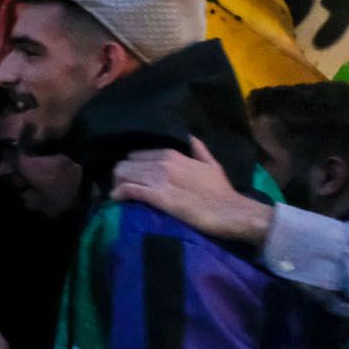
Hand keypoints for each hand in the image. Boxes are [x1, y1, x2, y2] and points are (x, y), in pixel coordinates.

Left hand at [111, 137, 272, 245]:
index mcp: (172, 154)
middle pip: (126, 164)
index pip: (137, 154)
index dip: (130, 165)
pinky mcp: (159, 197)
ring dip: (116, 184)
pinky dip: (119, 193)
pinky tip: (116, 198)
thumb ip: (198, 149)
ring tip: (117, 193)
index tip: (129, 175)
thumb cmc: (223, 191)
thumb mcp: (211, 164)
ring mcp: (160, 179)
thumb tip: (190, 137)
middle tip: (119, 186)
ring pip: (124, 175)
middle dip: (119, 175)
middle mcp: (162, 163)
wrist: (232, 212)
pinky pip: (130, 190)